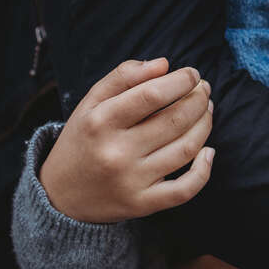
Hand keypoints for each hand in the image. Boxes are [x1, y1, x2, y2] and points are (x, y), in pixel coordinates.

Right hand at [39, 58, 214, 222]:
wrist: (60, 195)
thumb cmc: (84, 139)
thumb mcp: (91, 102)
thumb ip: (124, 77)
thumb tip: (164, 64)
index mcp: (100, 121)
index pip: (152, 94)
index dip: (181, 81)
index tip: (192, 74)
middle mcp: (116, 152)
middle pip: (175, 120)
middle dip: (198, 100)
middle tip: (203, 90)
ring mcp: (131, 180)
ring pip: (186, 149)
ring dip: (205, 125)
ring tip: (206, 110)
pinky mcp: (143, 204)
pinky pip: (185, 189)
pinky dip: (204, 170)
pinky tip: (208, 152)